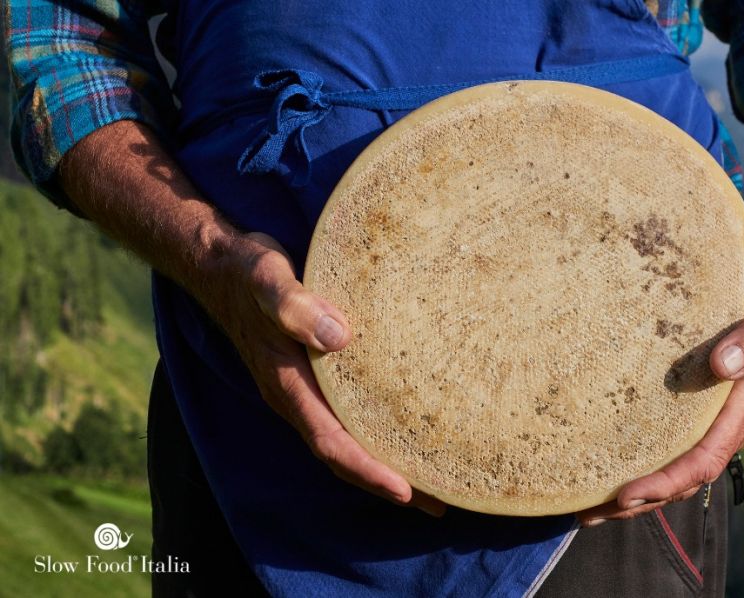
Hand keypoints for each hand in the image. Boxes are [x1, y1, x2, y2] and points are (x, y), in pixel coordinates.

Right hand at [203, 231, 446, 516]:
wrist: (218, 265)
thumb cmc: (246, 272)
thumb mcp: (267, 279)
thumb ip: (294, 306)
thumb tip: (338, 337)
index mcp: (287, 385)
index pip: (330, 442)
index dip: (367, 469)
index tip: (406, 490)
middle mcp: (295, 397)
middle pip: (343, 455)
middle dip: (386, 482)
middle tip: (438, 503)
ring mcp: (302, 390)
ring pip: (345, 440)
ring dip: (383, 464)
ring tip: (431, 481)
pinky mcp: (311, 375)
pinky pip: (345, 417)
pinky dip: (374, 435)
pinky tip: (401, 431)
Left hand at [577, 263, 743, 525]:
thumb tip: (724, 365)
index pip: (702, 462)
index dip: (664, 482)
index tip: (624, 494)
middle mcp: (734, 424)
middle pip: (685, 477)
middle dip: (640, 501)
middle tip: (589, 514)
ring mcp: (723, 419)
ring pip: (680, 465)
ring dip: (640, 490)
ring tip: (591, 505)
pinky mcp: (711, 407)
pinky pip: (678, 443)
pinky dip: (648, 459)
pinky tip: (615, 460)